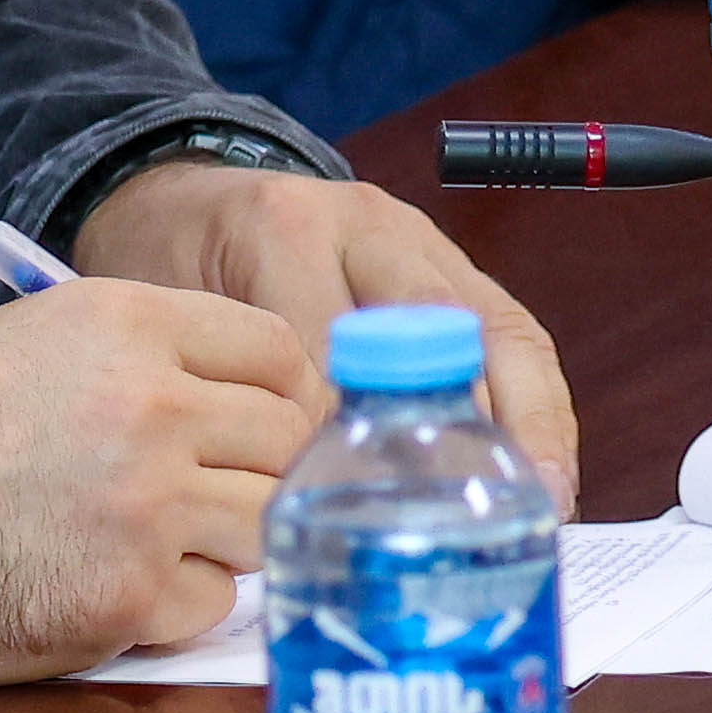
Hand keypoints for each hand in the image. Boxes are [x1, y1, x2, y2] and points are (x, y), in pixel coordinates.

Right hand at [0, 276, 320, 677]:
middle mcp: (156, 406)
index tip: (259, 427)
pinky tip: (113, 587)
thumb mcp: (39, 340)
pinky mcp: (132, 595)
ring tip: (154, 542)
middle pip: (286, 441)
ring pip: (264, 523)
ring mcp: (150, 505)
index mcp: (133, 324)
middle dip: (257, 471)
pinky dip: (176, 605)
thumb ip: (149, 355)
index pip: (279, 353)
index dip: (280, 396)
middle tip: (207, 495)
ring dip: (223, 540)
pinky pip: (213, 603)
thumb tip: (243, 400)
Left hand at [71, 155, 579, 497]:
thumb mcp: (166, 321)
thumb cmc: (170, 269)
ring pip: (497, 327)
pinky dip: (534, 404)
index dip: (347, 437)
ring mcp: (419, 239)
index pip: (334, 346)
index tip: (353, 517)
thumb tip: (270, 506)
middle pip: (440, 325)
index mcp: (284, 230)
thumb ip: (217, 390)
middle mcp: (366, 225)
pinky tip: (542, 472)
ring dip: (530, 418)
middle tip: (485, 511)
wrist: (183, 195)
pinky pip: (511, 333)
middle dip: (472, 425)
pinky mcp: (451, 263)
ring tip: (545, 501)